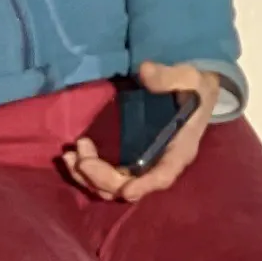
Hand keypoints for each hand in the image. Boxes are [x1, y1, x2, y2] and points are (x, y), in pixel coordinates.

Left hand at [60, 64, 221, 206]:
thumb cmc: (192, 87)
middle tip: (80, 157)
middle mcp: (159, 165)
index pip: (164, 175)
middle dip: (101, 177)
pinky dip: (87, 172)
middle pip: (128, 185)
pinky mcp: (127, 160)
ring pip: (112, 187)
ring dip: (88, 177)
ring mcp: (141, 166)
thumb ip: (167, 76)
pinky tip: (72, 157)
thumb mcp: (187, 78)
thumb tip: (145, 70)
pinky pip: (105, 176)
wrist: (191, 92)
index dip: (146, 185)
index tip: (127, 190)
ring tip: (69, 157)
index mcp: (179, 150)